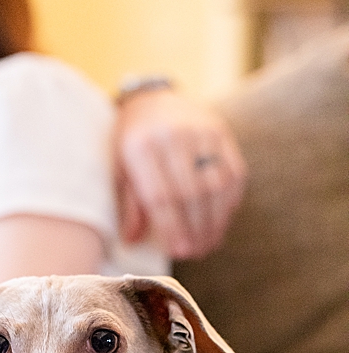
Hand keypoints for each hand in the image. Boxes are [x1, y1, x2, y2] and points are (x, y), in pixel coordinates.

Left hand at [115, 89, 245, 259]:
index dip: (172, 227)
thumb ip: (129, 202)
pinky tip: (221, 221)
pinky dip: (229, 202)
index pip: (161, 196)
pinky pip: (233, 172)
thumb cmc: (131, 142)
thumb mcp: (120, 168)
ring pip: (217, 185)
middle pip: (192, 193)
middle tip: (195, 253)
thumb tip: (132, 240)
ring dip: (215, 221)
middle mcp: (174, 137)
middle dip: (195, 229)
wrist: (153, 99)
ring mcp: (202, 132)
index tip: (178, 251)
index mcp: (141, 147)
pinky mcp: (222, 132)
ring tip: (208, 244)